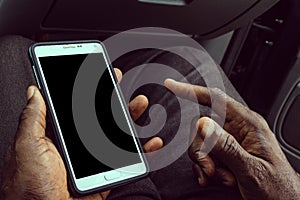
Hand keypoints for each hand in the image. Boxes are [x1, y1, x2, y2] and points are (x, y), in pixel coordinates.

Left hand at [2, 69, 162, 199]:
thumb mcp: (27, 146)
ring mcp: (93, 157)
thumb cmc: (31, 187)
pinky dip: (143, 150)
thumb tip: (34, 91)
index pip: (75, 105)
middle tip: (116, 79)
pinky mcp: (106, 172)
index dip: (85, 88)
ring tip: (139, 103)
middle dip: (110, 95)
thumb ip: (33, 118)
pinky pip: (128, 159)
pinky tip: (150, 141)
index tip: (94, 72)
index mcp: (58, 135)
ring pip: (116, 132)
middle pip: (98, 115)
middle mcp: (77, 143)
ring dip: (130, 116)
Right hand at [165, 79, 299, 199]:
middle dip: (203, 152)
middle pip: (202, 128)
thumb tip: (203, 123)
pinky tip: (217, 178)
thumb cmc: (277, 189)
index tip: (172, 86)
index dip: (191, 90)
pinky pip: (203, 156)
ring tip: (224, 178)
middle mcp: (237, 130)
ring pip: (200, 144)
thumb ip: (226, 146)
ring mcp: (230, 143)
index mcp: (248, 124)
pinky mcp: (225, 155)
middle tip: (213, 170)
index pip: (215, 98)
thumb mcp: (251, 169)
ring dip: (206, 164)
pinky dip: (205, 169)